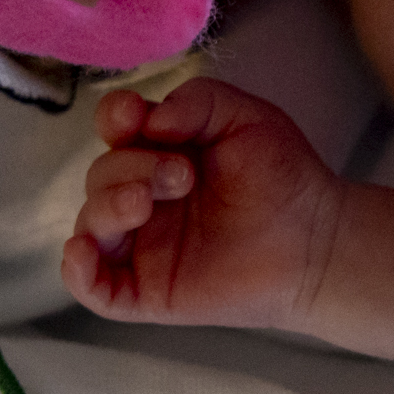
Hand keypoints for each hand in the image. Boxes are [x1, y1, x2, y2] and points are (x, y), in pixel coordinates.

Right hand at [61, 80, 343, 327]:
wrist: (316, 241)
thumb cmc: (283, 176)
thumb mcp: (245, 117)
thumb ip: (197, 102)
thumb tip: (149, 119)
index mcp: (160, 152)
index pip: (113, 130)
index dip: (113, 118)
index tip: (133, 117)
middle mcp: (143, 196)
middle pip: (102, 174)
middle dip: (132, 167)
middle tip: (184, 176)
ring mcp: (142, 245)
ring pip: (90, 224)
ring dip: (106, 206)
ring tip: (145, 202)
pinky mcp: (146, 291)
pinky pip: (92, 287)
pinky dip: (77, 270)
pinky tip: (84, 250)